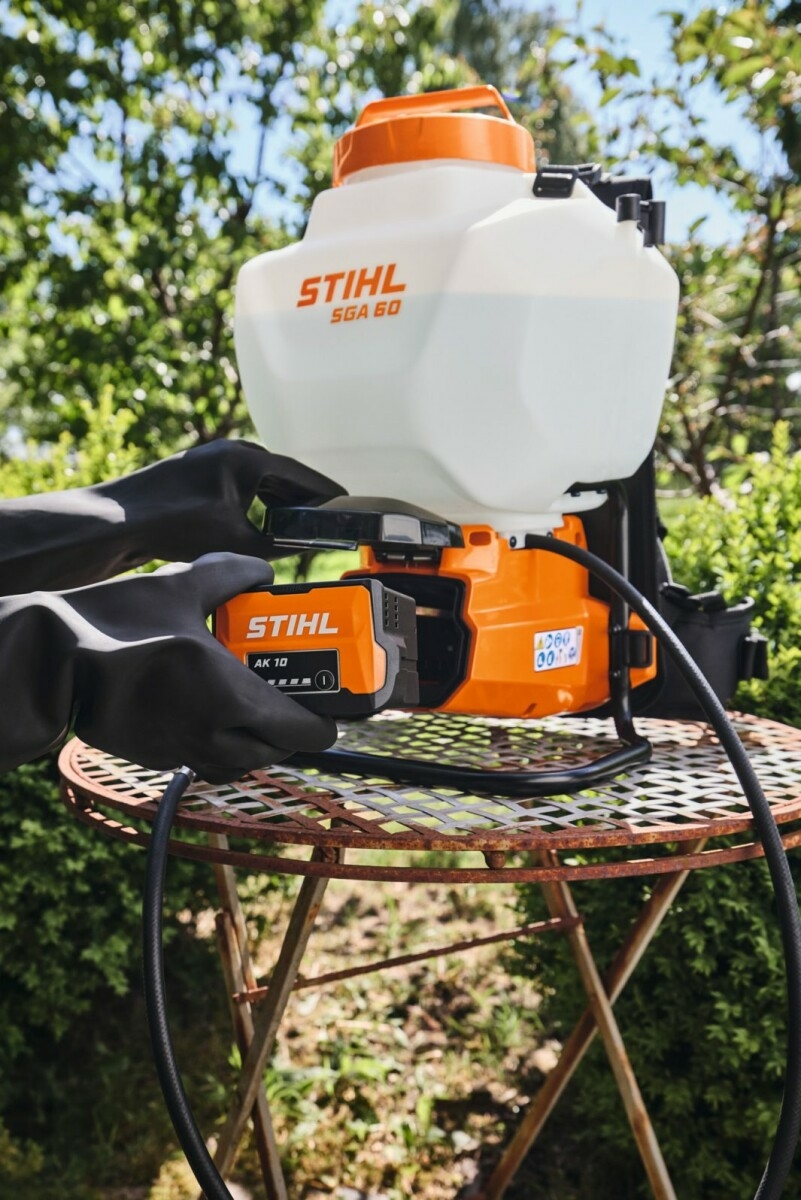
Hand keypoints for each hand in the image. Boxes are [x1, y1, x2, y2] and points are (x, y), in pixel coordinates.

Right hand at [0, 554, 336, 781]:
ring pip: (242, 764)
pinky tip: (211, 713)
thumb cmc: (112, 626)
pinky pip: (205, 762)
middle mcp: (213, 735)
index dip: (325, 722)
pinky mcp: (156, 755)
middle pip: (278, 752)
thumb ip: (230, 574)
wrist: (49, 663)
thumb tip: (262, 570)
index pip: (302, 731)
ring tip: (256, 709)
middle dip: (293, 730)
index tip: (330, 707)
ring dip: (258, 744)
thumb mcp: (179, 587)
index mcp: (232, 697)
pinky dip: (221, 747)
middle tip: (295, 700)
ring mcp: (182, 750)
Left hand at [104, 439, 345, 563]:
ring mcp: (210, 459)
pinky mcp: (194, 474)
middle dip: (304, 498)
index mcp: (248, 457)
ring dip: (278, 501)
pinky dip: (254, 501)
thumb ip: (276, 543)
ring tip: (298, 523)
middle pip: (281, 475)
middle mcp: (231, 450)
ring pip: (259, 481)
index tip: (348, 503)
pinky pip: (237, 486)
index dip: (327, 493)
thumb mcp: (237, 539)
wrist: (119, 522)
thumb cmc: (177, 524)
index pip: (301, 475)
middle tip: (328, 517)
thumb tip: (299, 550)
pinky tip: (257, 522)